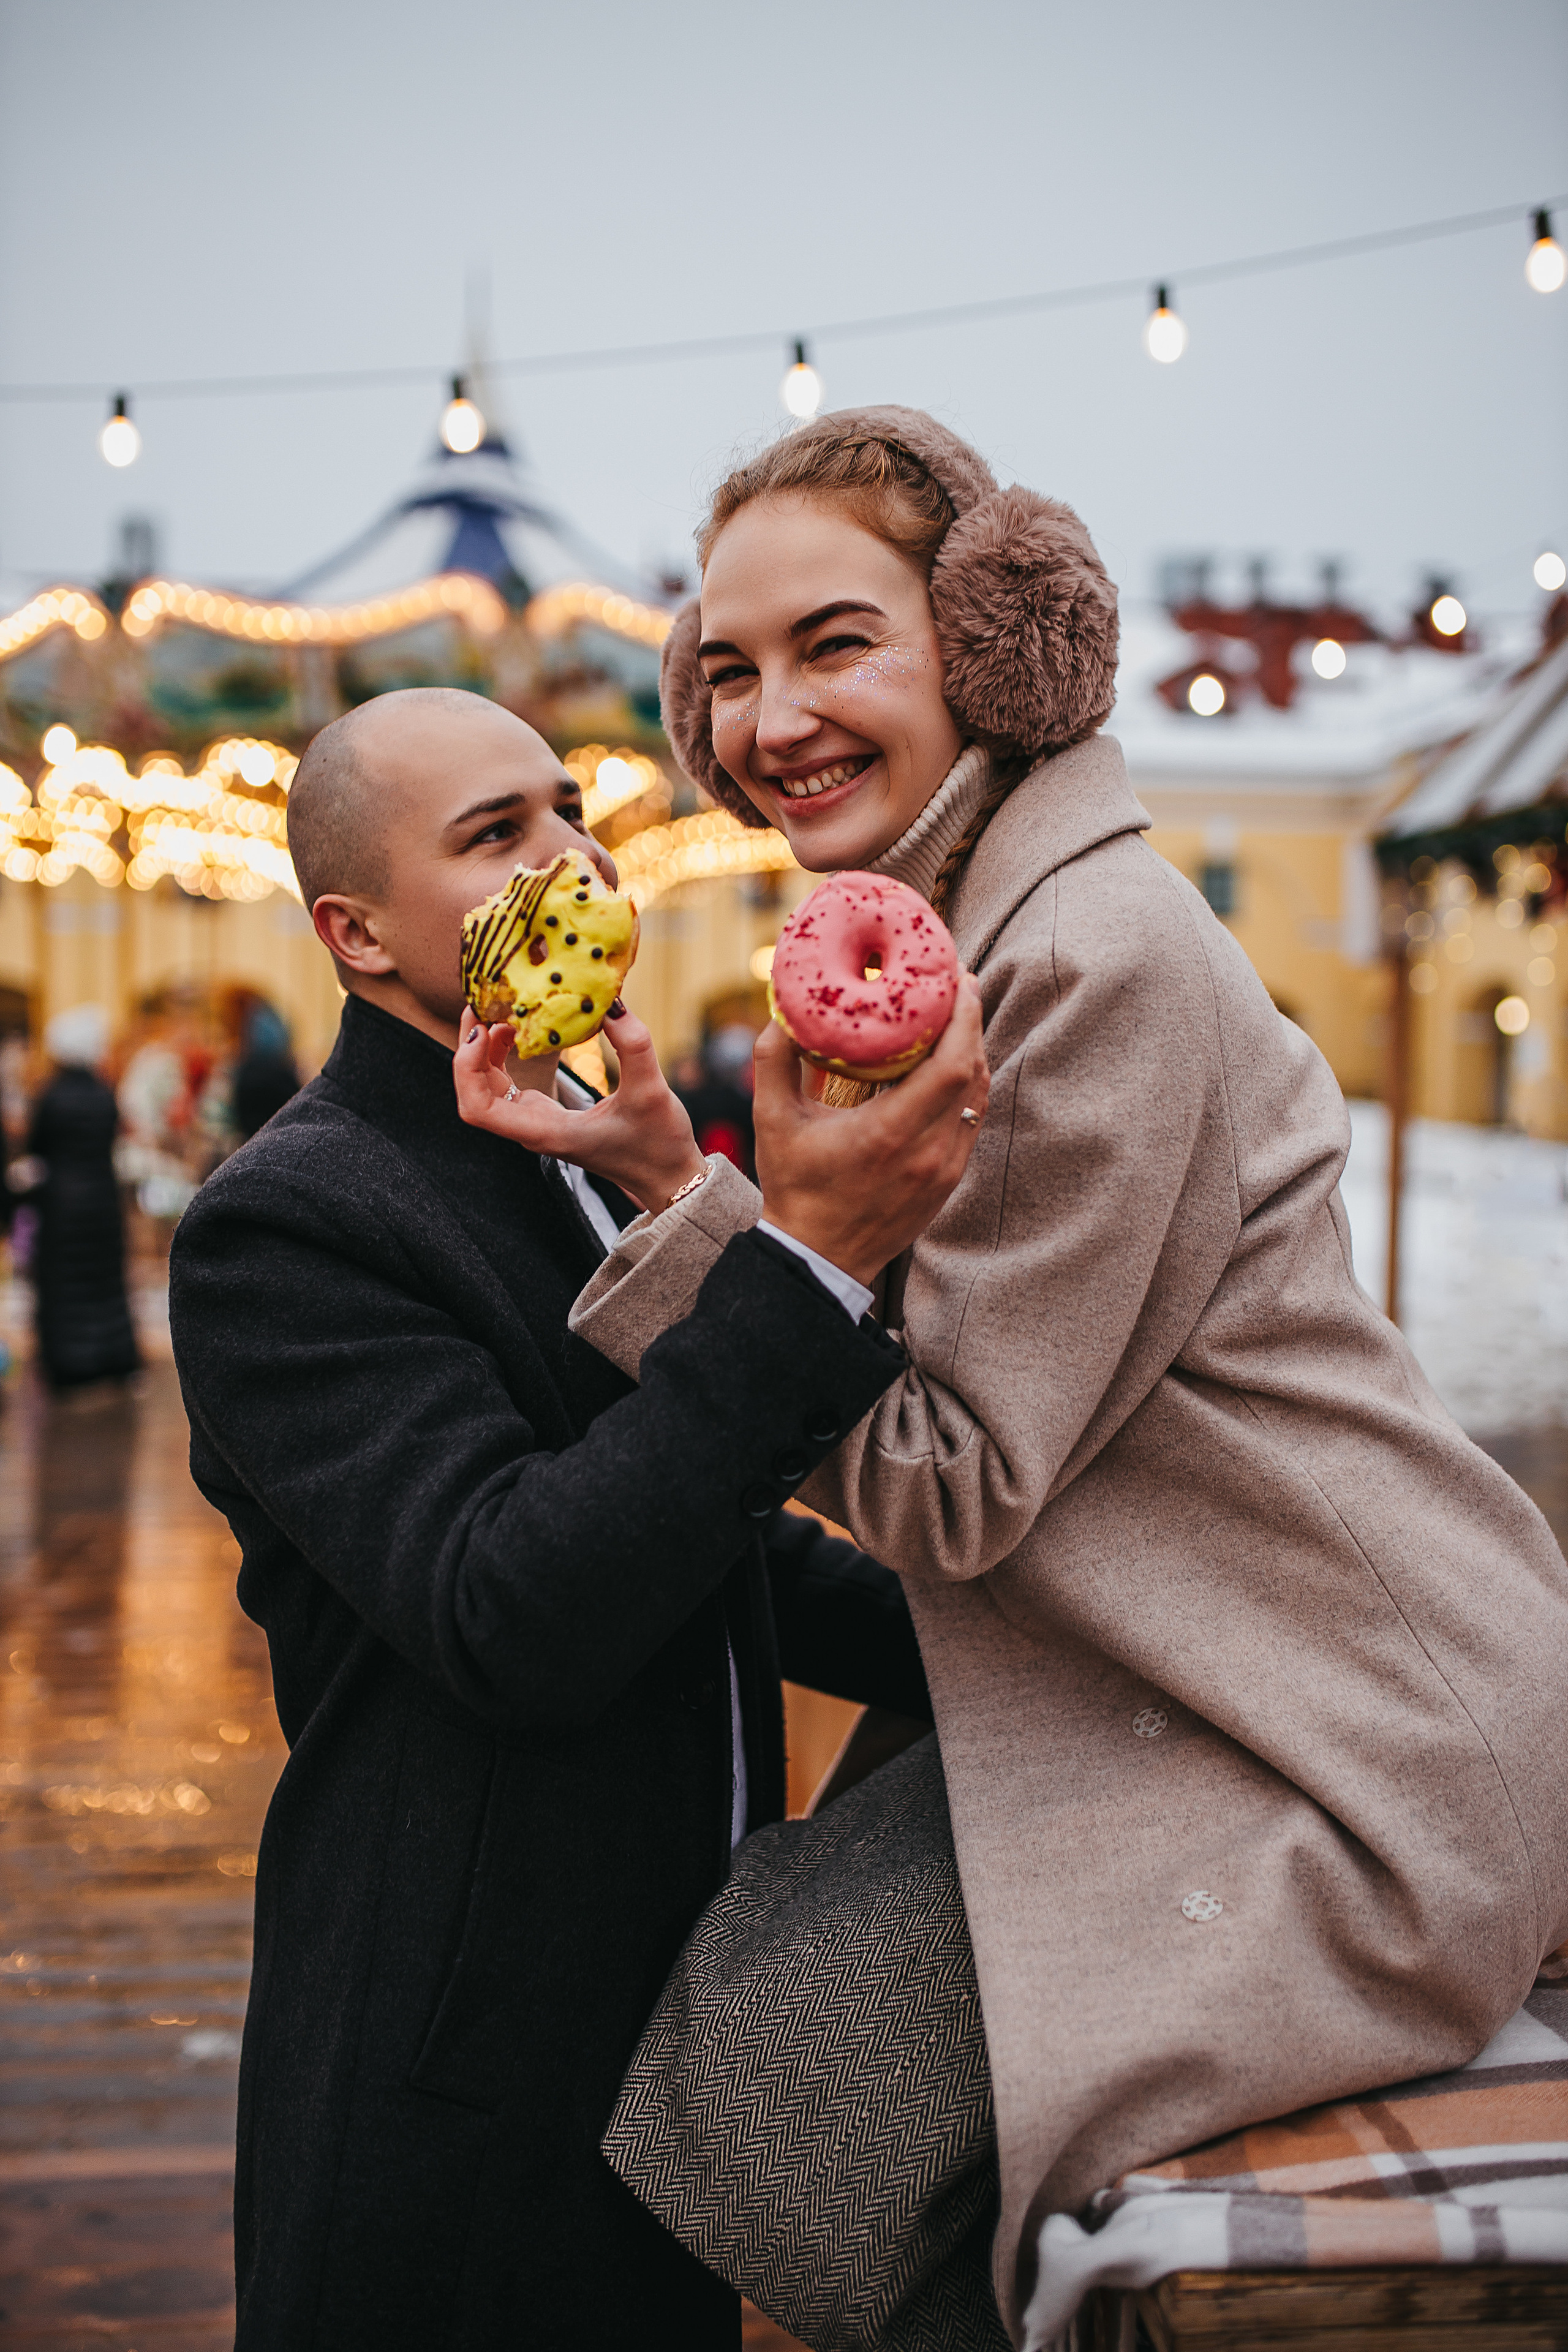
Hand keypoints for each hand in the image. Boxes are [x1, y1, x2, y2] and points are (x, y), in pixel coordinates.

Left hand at [452, 1004, 705, 1214]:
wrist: (667, 1176)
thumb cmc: (658, 1143)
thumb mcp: (651, 1090)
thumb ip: (633, 1044)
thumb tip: (610, 1002)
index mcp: (545, 1131)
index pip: (477, 1108)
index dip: (466, 1067)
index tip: (482, 1027)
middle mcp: (532, 1129)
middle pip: (474, 1094)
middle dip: (468, 1050)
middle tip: (482, 1005)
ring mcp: (536, 1123)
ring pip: (487, 1089)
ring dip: (483, 1051)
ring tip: (501, 1013)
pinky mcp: (546, 1116)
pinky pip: (507, 1086)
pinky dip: (502, 1057)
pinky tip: (519, 1031)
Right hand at [754, 977, 990, 1286]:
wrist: (817, 1258)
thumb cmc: (794, 1189)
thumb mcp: (773, 1123)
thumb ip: (773, 1061)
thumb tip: (781, 1011)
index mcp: (889, 1133)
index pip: (950, 1066)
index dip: (962, 1019)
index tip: (955, 981)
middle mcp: (927, 1152)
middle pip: (972, 1073)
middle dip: (971, 1022)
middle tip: (959, 984)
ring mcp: (943, 1169)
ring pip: (977, 1096)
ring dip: (972, 1051)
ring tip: (958, 1015)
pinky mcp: (948, 1181)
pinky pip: (970, 1120)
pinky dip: (967, 1086)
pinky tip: (953, 1062)